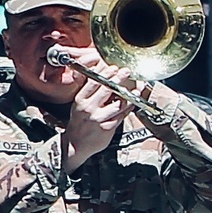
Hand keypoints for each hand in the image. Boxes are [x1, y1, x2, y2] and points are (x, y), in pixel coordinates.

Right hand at [61, 52, 134, 172]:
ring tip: (135, 89)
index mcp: (80, 100)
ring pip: (117, 103)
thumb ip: (89, 93)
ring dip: (128, 95)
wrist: (76, 145)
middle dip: (118, 78)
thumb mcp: (79, 106)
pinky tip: (133, 102)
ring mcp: (98, 118)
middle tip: (126, 71)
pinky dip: (129, 108)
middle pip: (106, 89)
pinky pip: (121, 115)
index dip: (104, 73)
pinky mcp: (107, 128)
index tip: (113, 67)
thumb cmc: (79, 124)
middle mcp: (89, 108)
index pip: (93, 82)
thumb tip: (104, 78)